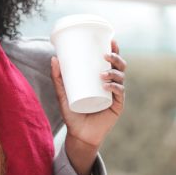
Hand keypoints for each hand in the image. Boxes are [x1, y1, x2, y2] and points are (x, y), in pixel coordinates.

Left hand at [51, 40, 125, 174]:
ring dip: (113, 72)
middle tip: (105, 56)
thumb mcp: (63, 93)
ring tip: (101, 73)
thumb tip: (54, 58)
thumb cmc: (72, 113)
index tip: (110, 39)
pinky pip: (119, 93)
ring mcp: (115, 95)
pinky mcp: (117, 106)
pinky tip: (107, 85)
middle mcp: (112, 85)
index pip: (111, 61)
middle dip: (116, 58)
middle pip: (120, 67)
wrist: (79, 135)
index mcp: (102, 78)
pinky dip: (114, 87)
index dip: (114, 49)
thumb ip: (57, 78)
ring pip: (121, 78)